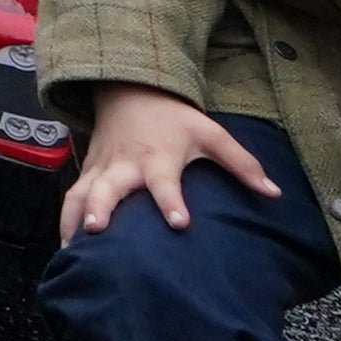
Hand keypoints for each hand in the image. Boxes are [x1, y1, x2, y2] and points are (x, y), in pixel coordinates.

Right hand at [63, 83, 284, 239]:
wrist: (130, 91)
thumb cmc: (174, 119)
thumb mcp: (211, 133)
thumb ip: (242, 163)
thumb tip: (274, 194)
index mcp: (158, 157)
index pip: (164, 181)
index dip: (171, 200)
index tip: (180, 223)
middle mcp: (125, 165)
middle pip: (107, 187)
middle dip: (100, 208)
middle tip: (97, 230)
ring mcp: (102, 169)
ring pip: (81, 194)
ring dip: (74, 219)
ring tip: (73, 249)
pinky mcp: (89, 172)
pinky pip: (72, 197)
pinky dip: (66, 220)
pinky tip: (67, 246)